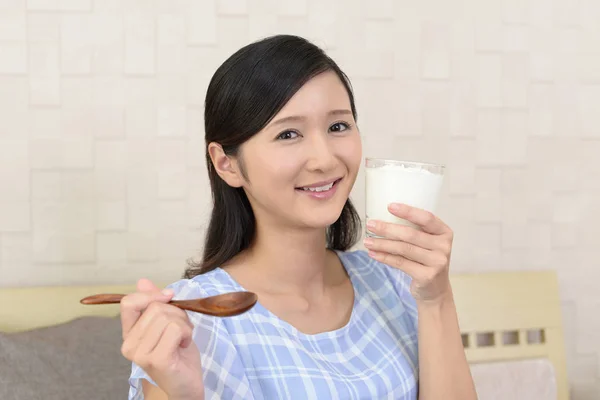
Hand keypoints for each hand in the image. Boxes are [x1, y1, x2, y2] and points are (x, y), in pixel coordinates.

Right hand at [120, 279, 203, 398]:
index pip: (128, 303)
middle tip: (182, 329)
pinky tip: (184, 345)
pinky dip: (186, 333)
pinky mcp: (157, 359)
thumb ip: (154, 304)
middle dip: (177, 313)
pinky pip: (175, 328)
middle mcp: (129, 344)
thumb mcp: (167, 324)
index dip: (151, 295)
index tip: (169, 297)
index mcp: (129, 334)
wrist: (187, 385)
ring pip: (167, 317)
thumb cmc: (178, 354)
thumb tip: (142, 281)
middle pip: (155, 308)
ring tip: (183, 338)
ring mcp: (141, 354)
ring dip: (184, 324)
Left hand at [364, 203, 453, 303]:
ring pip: (404, 249)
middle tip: (370, 224)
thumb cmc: (425, 260)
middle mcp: (444, 246)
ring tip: (367, 241)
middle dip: (387, 228)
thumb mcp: (427, 243)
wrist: (435, 290)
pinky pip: (401, 263)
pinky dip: (384, 257)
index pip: (427, 218)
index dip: (408, 211)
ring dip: (382, 244)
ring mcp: (437, 262)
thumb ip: (414, 231)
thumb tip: (382, 218)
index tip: (389, 206)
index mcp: (444, 232)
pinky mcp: (427, 276)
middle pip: (411, 234)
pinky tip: (373, 254)